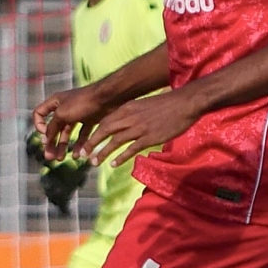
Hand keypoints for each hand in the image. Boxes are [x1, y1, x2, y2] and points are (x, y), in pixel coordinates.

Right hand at [32, 84, 109, 160]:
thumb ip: (52, 128)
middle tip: (50, 157)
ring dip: (63, 146)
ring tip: (61, 159)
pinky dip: (80, 145)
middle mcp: (65, 109)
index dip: (38, 125)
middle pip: (54, 127)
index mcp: (55, 103)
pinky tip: (78, 155)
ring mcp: (78, 115)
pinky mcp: (90, 121)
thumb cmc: (82, 102)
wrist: (108, 98)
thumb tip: (46, 139)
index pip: (39, 113)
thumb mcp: (61, 114)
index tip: (44, 134)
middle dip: (51, 142)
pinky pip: (82, 135)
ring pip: (67, 133)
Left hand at [78, 87, 205, 169]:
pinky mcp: (149, 137)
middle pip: (104, 131)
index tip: (86, 143)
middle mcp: (130, 117)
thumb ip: (131, 115)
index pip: (104, 121)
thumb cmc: (166, 104)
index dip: (93, 134)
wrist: (184, 103)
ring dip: (103, 153)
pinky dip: (121, 157)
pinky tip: (114, 165)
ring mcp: (139, 127)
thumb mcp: (143, 106)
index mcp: (127, 108)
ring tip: (94, 163)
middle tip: (83, 156)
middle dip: (92, 144)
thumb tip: (122, 124)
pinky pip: (131, 149)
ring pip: (115, 141)